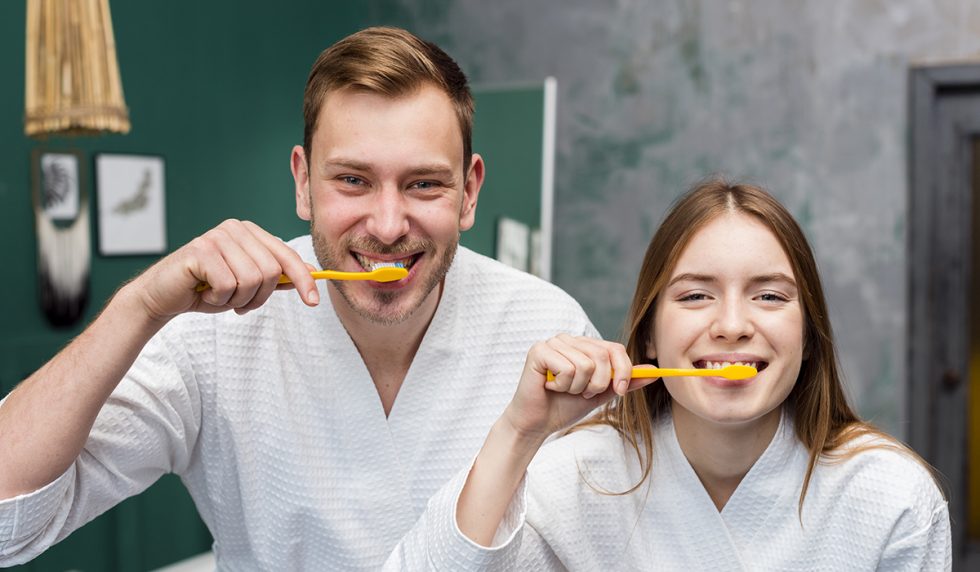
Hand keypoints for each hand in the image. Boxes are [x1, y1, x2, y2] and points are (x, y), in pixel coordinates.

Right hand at [128, 219, 319, 321]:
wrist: (163, 297)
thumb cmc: (206, 290)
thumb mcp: (247, 285)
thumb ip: (275, 277)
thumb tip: (308, 274)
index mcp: (249, 232)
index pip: (286, 255)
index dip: (303, 280)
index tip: (313, 301)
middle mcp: (235, 228)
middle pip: (272, 271)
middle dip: (259, 297)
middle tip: (239, 304)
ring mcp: (217, 237)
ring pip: (252, 280)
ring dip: (238, 300)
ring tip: (220, 297)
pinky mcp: (200, 250)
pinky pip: (228, 285)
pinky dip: (219, 299)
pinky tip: (205, 293)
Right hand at [501, 334, 656, 441]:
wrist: (538, 423)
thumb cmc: (565, 406)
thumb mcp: (601, 394)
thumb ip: (625, 381)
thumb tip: (654, 372)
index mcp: (584, 345)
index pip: (615, 348)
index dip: (622, 371)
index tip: (618, 391)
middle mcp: (569, 339)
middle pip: (602, 356)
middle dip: (597, 384)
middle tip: (581, 392)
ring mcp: (553, 343)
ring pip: (586, 365)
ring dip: (578, 387)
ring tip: (563, 389)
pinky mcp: (539, 351)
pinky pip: (568, 369)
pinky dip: (563, 385)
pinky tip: (550, 386)